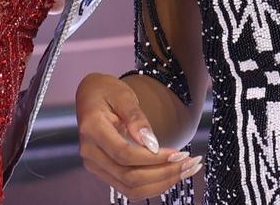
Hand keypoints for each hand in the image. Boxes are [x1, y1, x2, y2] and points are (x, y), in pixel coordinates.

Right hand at [76, 74, 202, 199]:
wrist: (91, 96)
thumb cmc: (107, 91)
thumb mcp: (123, 95)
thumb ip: (135, 117)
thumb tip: (151, 144)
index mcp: (92, 130)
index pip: (123, 154)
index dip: (152, 158)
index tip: (177, 153)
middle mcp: (90, 153)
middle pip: (128, 176)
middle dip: (162, 173)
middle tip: (189, 163)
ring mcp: (95, 166)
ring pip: (130, 188)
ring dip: (160, 183)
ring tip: (185, 170)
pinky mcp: (104, 172)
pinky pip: (129, 187)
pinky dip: (152, 185)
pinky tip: (171, 175)